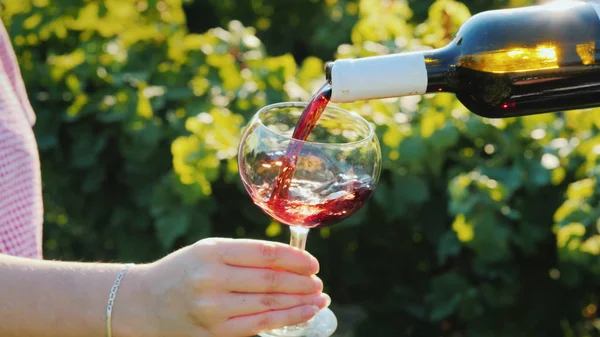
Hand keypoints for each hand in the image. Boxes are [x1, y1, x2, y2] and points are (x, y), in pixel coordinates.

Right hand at [129, 237, 328, 336]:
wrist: (145, 302)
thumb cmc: (185, 270)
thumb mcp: (209, 251)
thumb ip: (246, 255)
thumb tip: (292, 261)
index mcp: (212, 252)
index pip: (265, 254)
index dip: (295, 259)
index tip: (313, 264)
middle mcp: (212, 279)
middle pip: (270, 281)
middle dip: (301, 283)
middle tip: (318, 283)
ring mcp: (212, 308)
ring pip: (268, 305)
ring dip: (300, 303)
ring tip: (318, 300)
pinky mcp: (214, 332)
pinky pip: (258, 325)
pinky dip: (285, 319)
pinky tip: (302, 314)